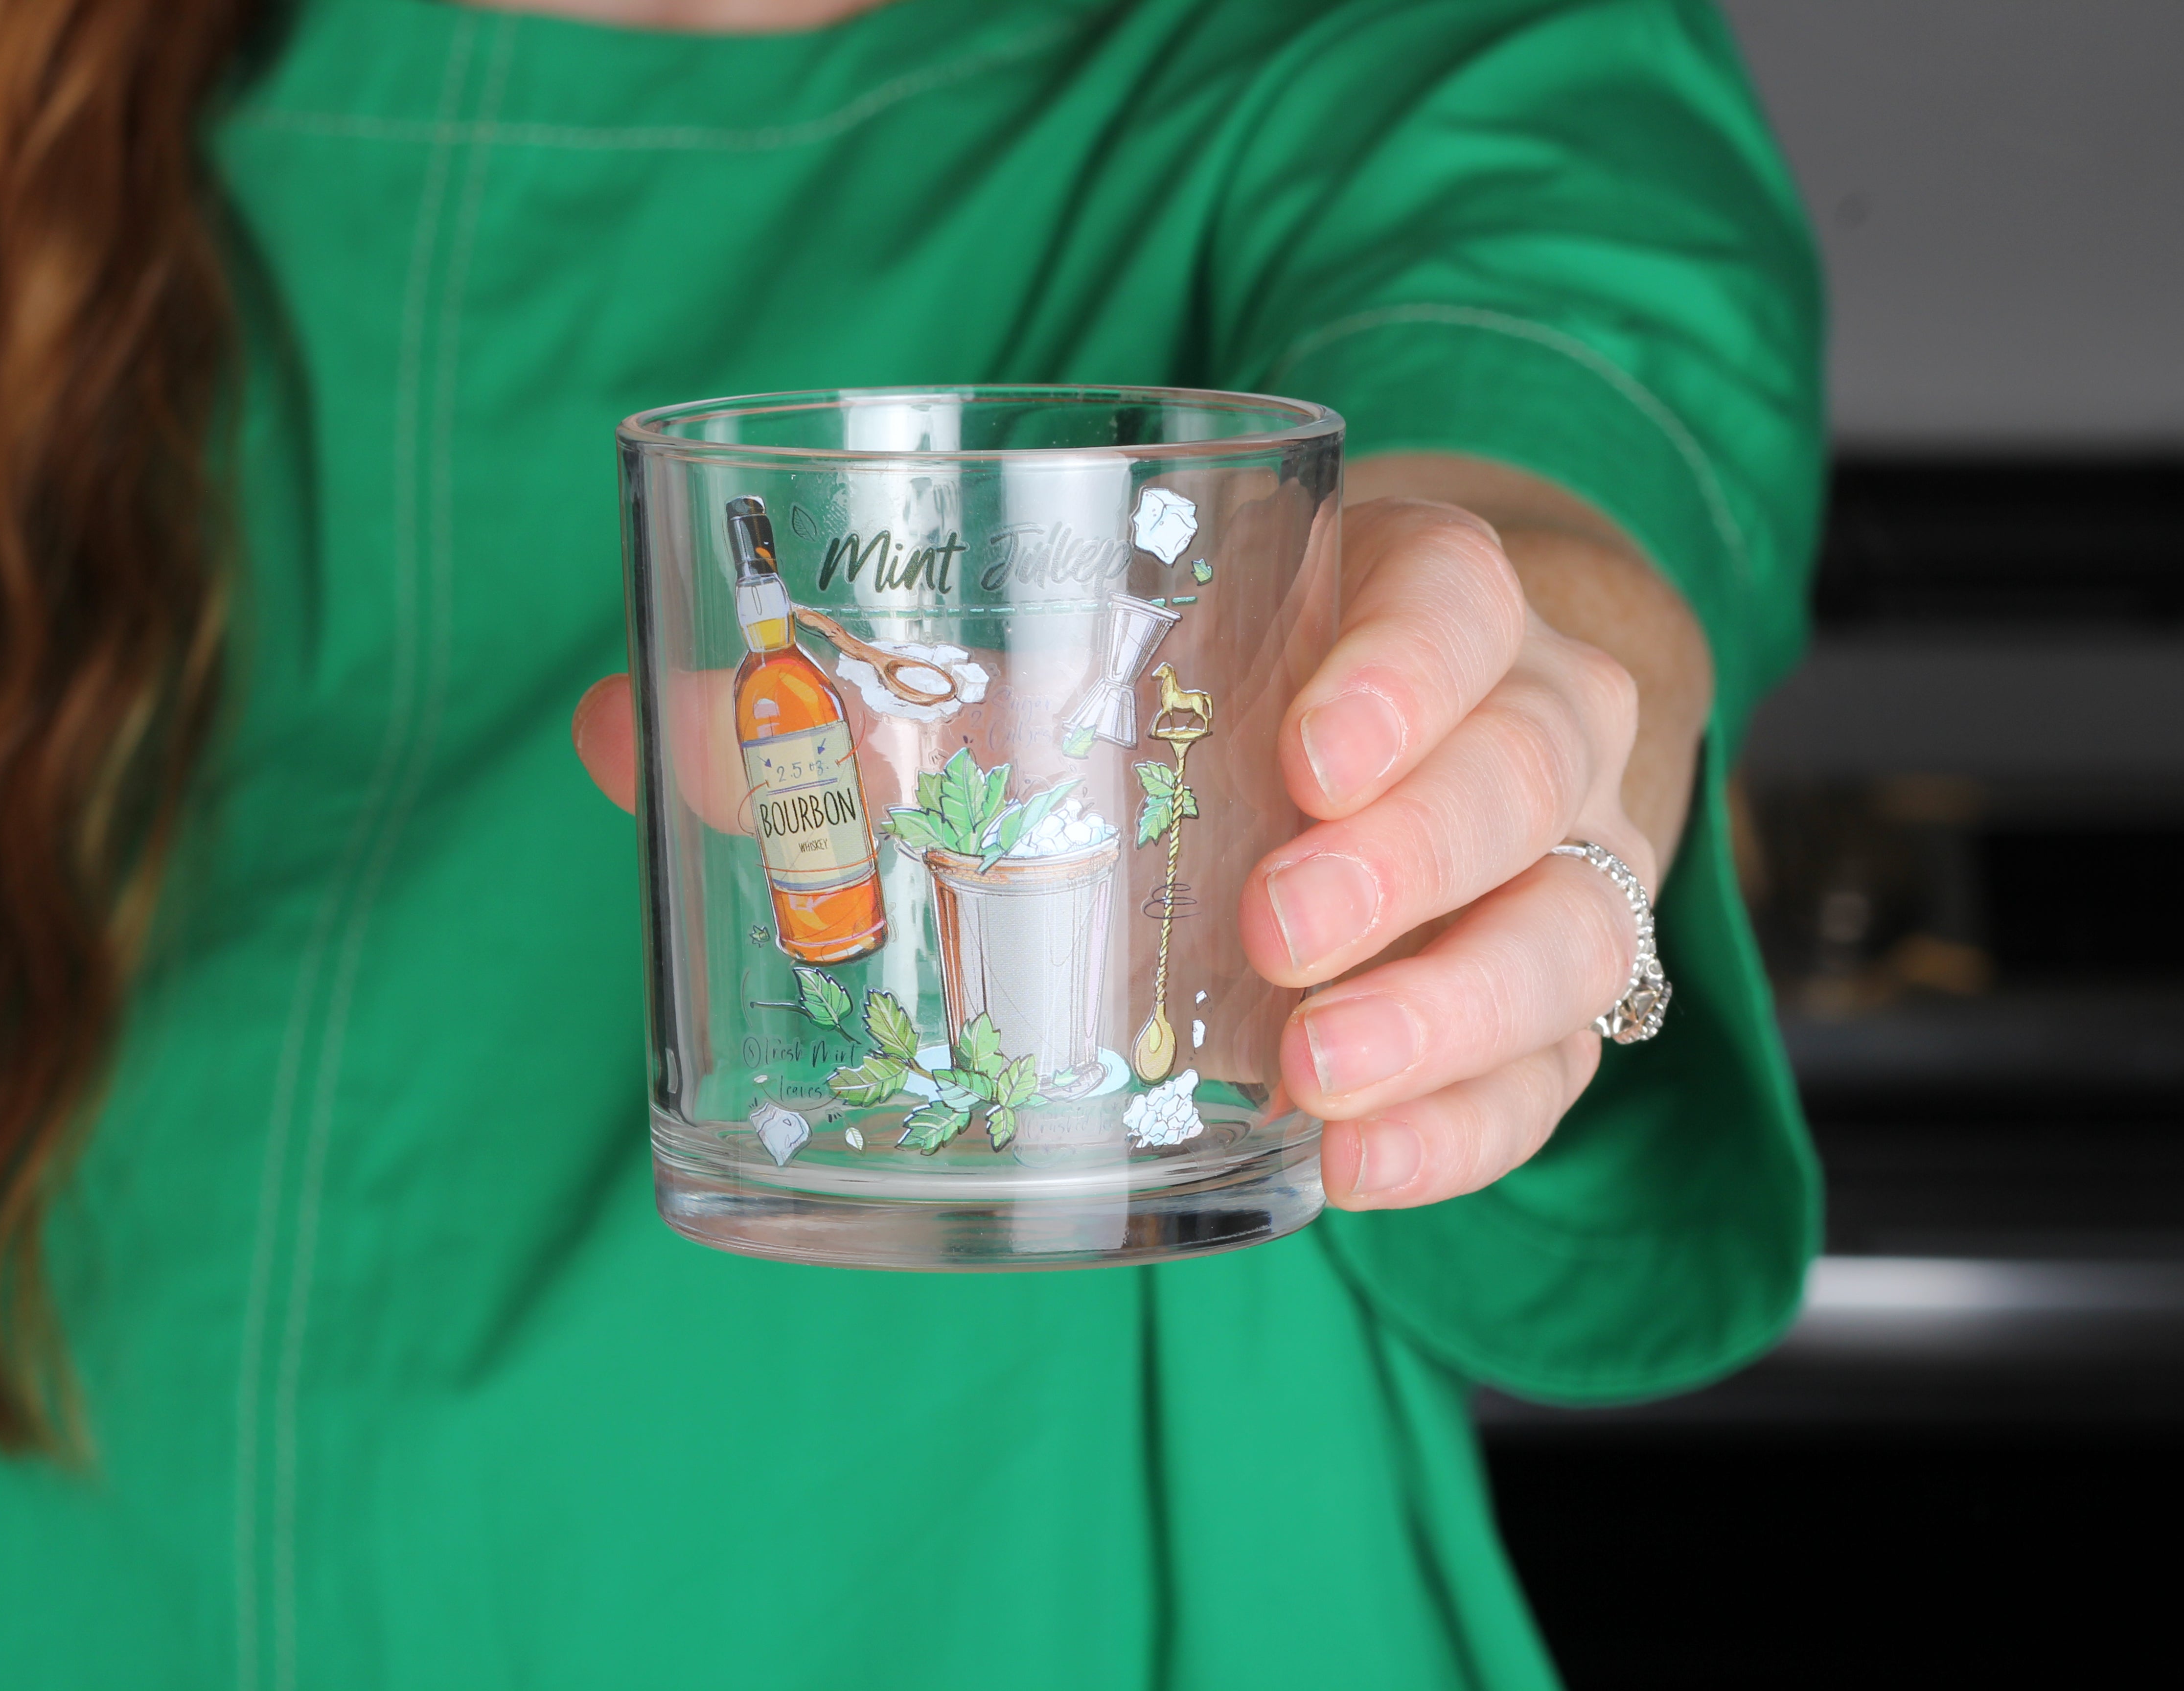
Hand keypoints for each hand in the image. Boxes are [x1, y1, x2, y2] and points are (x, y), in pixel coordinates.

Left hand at [573, 458, 1711, 1216]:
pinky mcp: (1538, 1007)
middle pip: (1524, 769)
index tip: (1299, 748)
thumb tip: (617, 728)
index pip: (1454, 596)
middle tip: (1270, 934)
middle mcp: (1512, 729)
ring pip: (1565, 930)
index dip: (1402, 665)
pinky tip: (1359, 1166)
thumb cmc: (1205, 699)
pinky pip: (1550, 1071)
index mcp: (1401, 609)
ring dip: (1451, 1014)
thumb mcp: (1074, 668)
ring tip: (1319, 1083)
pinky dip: (1466, 1127)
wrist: (1402, 753)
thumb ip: (864, 698)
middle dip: (1409, 856)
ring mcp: (1549, 873)